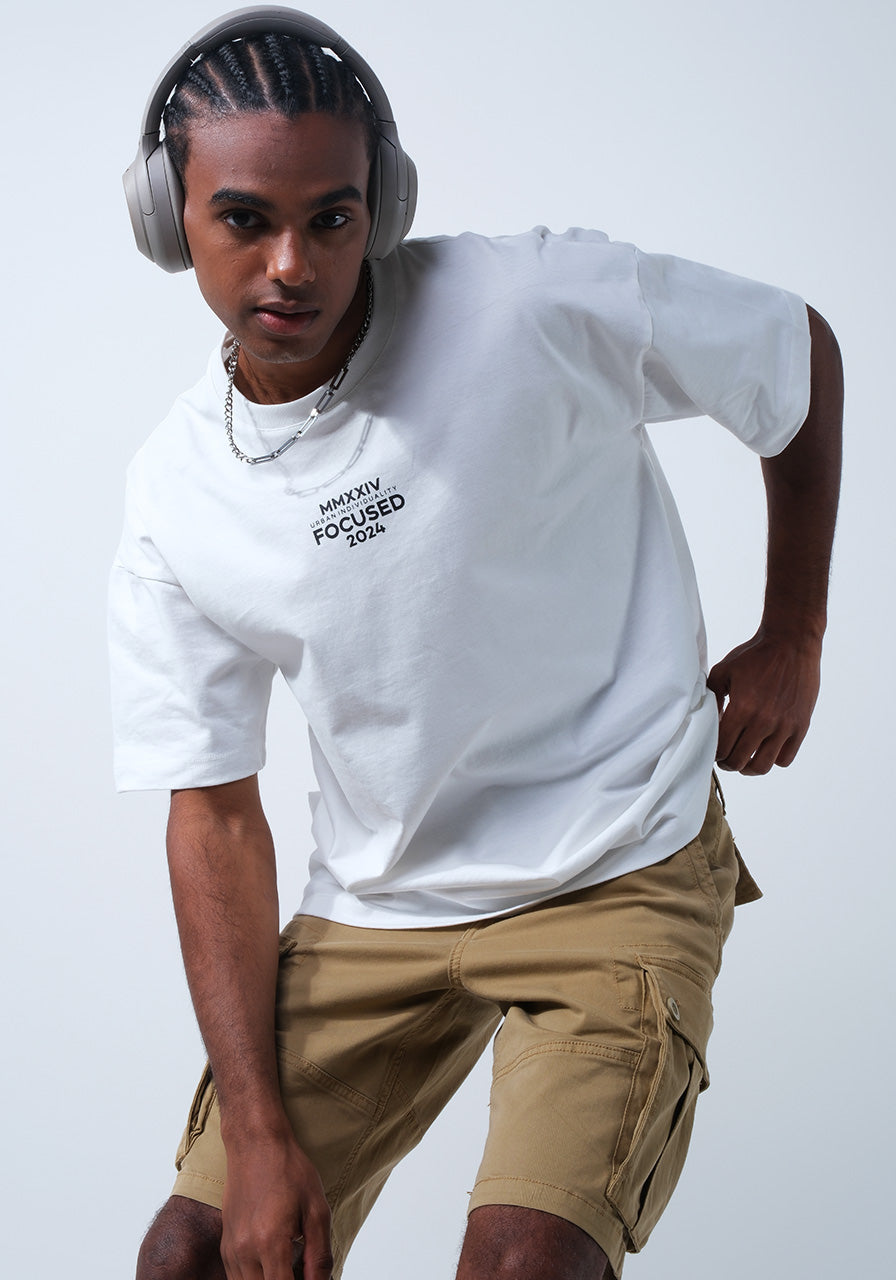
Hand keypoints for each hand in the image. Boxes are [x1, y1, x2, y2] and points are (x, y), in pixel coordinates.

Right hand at [220, 1130, 332, 1279]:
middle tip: (301, 1271)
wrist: (255, 1144)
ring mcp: (231, 1249)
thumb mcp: (316, 1209)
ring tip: (289, 1267)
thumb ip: (320, 1256)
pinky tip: (273, 1266)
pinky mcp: (225, 1245)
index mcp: (270, 1241)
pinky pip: (237, 1278)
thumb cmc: (289, 1170)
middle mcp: (245, 1250)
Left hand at [706, 629, 821, 774]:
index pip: (722, 748)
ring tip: (744, 759)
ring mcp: (785, 726)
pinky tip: (765, 748)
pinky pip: (785, 759)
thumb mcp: (724, 671)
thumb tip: (709, 721)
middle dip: (727, 762)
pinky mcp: (801, 726)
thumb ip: (712, 698)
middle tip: (725, 757)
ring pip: (762, 766)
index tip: (713, 748)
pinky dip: (773, 759)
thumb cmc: (755, 656)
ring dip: (749, 767)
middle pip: (739, 762)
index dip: (713, 753)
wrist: (791, 643)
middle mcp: (764, 721)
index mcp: (743, 708)